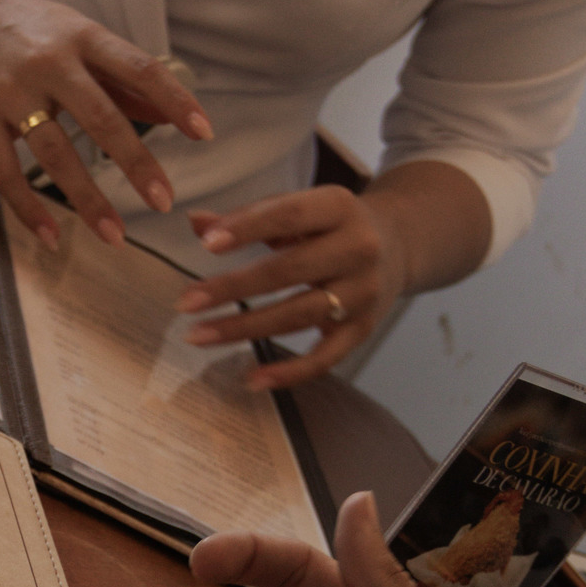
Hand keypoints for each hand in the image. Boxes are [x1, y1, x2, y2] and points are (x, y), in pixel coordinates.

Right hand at [0, 0, 212, 248]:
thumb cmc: (28, 26)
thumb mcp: (80, 38)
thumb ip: (125, 79)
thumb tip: (172, 118)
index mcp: (83, 38)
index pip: (139, 68)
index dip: (175, 99)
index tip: (204, 132)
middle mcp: (50, 63)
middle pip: (100, 117)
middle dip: (136, 162)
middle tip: (164, 201)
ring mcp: (11, 92)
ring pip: (55, 153)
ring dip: (87, 199)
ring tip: (116, 236)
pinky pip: (5, 172)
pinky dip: (27, 208)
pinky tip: (51, 237)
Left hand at [174, 187, 405, 390]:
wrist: (398, 245)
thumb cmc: (330, 226)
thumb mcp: (298, 209)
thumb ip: (248, 216)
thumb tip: (197, 223)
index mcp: (339, 207)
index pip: (290, 214)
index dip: (249, 228)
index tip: (208, 245)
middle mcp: (358, 248)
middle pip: (290, 270)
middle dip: (233, 288)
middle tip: (187, 303)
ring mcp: (363, 292)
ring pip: (299, 314)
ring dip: (245, 328)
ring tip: (199, 336)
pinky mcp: (363, 329)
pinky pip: (325, 358)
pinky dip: (289, 372)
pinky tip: (253, 379)